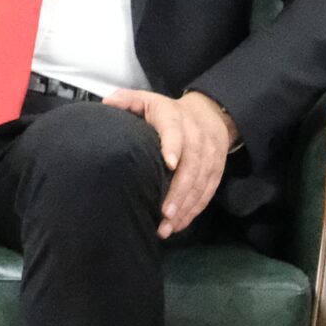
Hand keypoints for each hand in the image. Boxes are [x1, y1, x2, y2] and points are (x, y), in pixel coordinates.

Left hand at [103, 88, 234, 237]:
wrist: (210, 115)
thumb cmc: (167, 112)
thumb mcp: (146, 99)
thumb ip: (127, 100)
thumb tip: (108, 103)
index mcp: (175, 119)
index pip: (176, 132)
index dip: (174, 146)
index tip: (169, 164)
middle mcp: (196, 138)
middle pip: (192, 166)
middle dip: (179, 192)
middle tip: (164, 214)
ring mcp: (209, 156)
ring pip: (201, 184)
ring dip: (186, 207)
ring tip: (168, 226)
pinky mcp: (217, 170)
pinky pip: (207, 192)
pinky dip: (195, 209)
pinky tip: (179, 224)